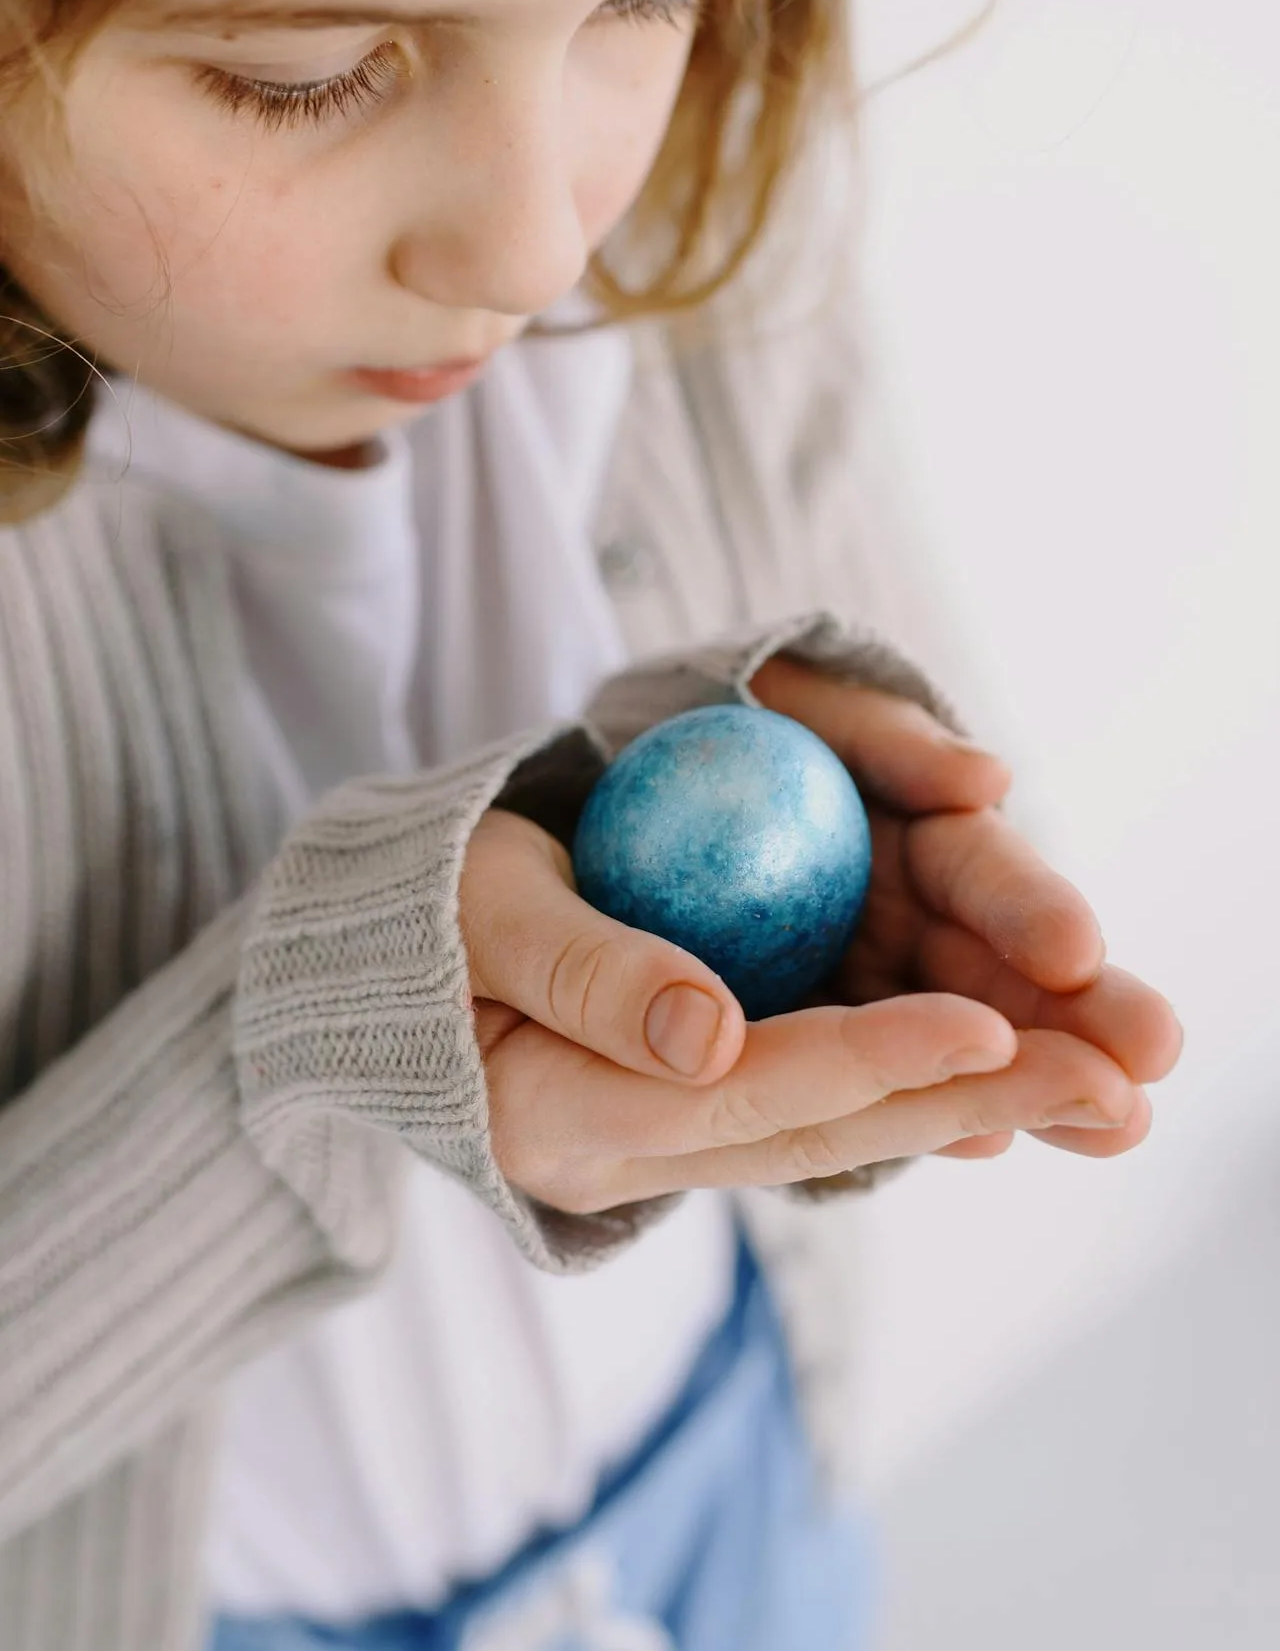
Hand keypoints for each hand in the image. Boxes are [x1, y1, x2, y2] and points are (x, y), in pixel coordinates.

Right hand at [459, 774, 1168, 1214]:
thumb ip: (586, 974)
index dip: (869, 1058)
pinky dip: (918, 1093)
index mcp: (565, 1115)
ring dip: (975, 1108)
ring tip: (1100, 1094)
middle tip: (1111, 1086)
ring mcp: (671, 1140)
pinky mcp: (701, 1108)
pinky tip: (1009, 1088)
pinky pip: (824, 1109)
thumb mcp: (480, 911)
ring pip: (843, 1127)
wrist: (376, 976)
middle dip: (973, 1103)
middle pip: (823, 1128)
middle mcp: (631, 1152)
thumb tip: (706, 1036)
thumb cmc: (414, 918)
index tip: (989, 1031)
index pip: (747, 1088)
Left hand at [751, 653, 1183, 1163]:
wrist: (654, 788)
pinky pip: (870, 1077)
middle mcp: (918, 918)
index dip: (1029, 907)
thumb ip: (891, 741)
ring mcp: (876, 984)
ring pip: (955, 1039)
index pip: (982, 873)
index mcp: (927, 836)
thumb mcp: (812, 708)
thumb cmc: (753, 720)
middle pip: (1000, 972)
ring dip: (1030, 1078)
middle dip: (1079, 1013)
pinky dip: (928, 1107)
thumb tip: (986, 781)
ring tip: (1116, 1123)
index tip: (1074, 949)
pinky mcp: (821, 1033)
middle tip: (1151, 1053)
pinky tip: (981, 1139)